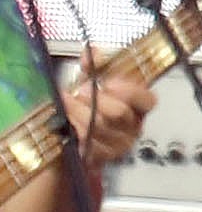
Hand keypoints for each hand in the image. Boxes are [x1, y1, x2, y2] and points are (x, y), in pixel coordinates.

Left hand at [61, 50, 155, 170]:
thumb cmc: (85, 108)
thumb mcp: (90, 84)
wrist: (68, 137)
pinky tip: (63, 121)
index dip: (129, 91)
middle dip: (95, 99)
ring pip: (98, 127)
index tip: (107, 82)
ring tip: (66, 103)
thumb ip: (93, 67)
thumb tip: (90, 53)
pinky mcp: (100, 158)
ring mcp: (117, 145)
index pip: (147, 100)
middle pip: (119, 113)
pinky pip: (86, 143)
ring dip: (77, 112)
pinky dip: (72, 129)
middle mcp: (132, 128)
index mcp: (138, 108)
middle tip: (80, 91)